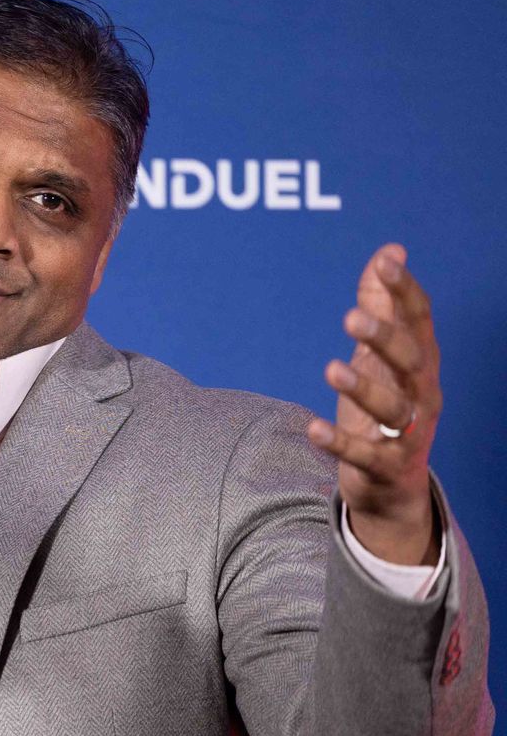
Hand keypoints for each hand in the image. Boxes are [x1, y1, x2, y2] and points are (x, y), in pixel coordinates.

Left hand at [305, 243, 440, 565]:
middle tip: (351, 317)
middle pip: (411, 361)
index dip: (405, 292)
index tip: (386, 263)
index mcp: (421, 362)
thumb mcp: (382, 355)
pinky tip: (313, 429)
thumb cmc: (386, 406)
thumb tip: (390, 251)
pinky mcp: (385, 466)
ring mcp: (408, 433)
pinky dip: (340, 443)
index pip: (421, 320)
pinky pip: (365, 454)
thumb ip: (382, 303)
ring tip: (331, 368)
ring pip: (393, 408)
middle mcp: (422, 394)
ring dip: (363, 388)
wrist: (393, 484)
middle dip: (386, 338)